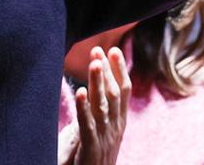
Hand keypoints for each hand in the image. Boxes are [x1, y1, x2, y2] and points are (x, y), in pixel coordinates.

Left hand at [70, 47, 130, 164]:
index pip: (123, 91)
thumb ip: (97, 115)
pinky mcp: (90, 149)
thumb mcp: (99, 134)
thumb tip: (91, 93)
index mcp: (118, 123)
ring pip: (103, 106)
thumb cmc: (93, 160)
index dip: (119, 70)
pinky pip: (87, 125)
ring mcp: (104, 138)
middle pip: (114, 94)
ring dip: (98, 83)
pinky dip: (84, 108)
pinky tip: (80, 92)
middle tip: (99, 49)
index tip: (114, 50)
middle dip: (107, 71)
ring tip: (94, 63)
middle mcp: (115, 128)